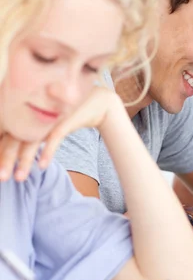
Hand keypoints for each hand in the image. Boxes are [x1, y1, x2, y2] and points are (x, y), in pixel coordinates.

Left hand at [0, 87, 122, 181]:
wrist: (96, 102)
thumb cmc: (68, 112)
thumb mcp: (47, 120)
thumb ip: (33, 129)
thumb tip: (16, 146)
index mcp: (27, 111)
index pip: (7, 131)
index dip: (1, 148)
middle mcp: (34, 111)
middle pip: (15, 138)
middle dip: (6, 159)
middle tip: (1, 177)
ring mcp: (48, 115)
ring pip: (31, 141)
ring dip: (24, 161)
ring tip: (18, 178)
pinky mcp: (64, 119)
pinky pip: (53, 138)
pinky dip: (47, 152)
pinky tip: (41, 166)